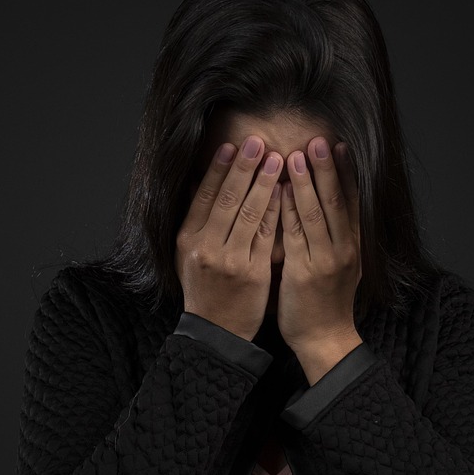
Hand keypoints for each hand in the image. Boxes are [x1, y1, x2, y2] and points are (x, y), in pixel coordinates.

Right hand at [175, 135, 285, 341]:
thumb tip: (197, 180)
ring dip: (265, 183)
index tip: (231, 146)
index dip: (218, 169)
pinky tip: (286, 192)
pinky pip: (267, 236)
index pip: (203, 196)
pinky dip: (276, 212)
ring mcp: (231, 261)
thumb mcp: (187, 254)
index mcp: (187, 239)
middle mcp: (206, 247)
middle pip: (227, 199)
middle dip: (244, 168)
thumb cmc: (204, 289)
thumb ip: (194, 218)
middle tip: (258, 142)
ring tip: (278, 159)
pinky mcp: (254, 273)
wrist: (216, 332)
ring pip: (249, 214)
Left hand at [277, 137, 363, 378]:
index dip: (347, 173)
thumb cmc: (326, 301)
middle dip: (327, 169)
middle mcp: (344, 249)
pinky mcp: (305, 273)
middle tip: (318, 140)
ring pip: (316, 214)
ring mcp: (325, 261)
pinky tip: (281, 190)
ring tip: (298, 155)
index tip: (340, 146)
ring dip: (306, 183)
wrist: (324, 338)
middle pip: (337, 201)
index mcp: (354, 245)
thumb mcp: (340, 265)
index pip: (353, 201)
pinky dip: (288, 210)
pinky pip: (295, 235)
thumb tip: (324, 204)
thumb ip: (335, 236)